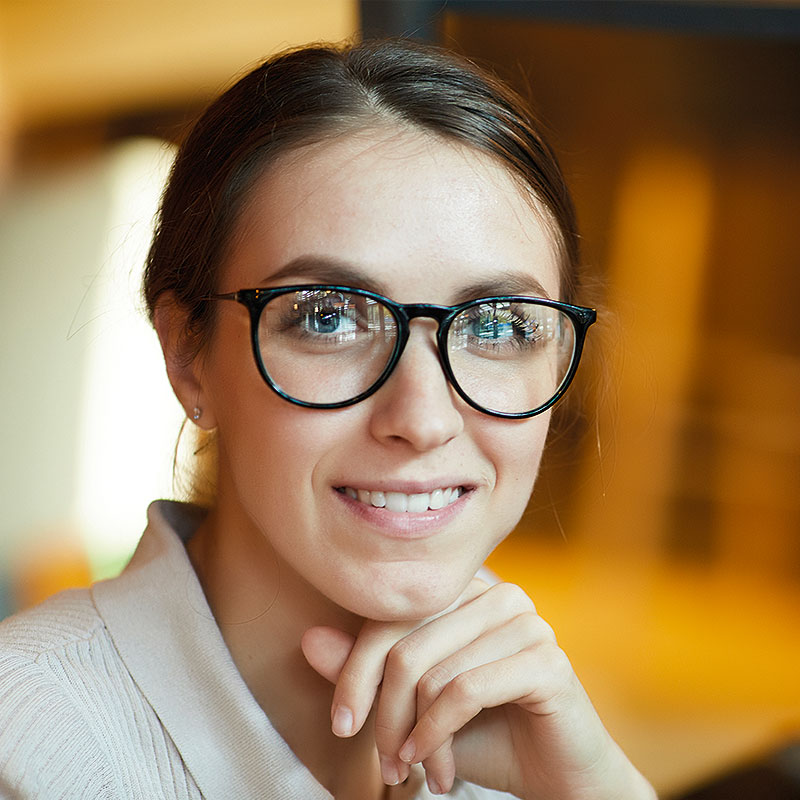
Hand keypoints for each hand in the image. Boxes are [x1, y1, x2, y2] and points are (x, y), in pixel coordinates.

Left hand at [302, 580, 654, 798]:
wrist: (558, 777)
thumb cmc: (485, 735)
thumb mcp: (417, 705)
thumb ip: (368, 671)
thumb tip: (308, 640)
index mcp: (467, 591)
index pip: (391, 613)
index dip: (356, 670)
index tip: (342, 724)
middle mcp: (499, 594)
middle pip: (407, 643)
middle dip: (384, 712)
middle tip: (384, 762)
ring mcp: (527, 622)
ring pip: (433, 672)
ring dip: (412, 734)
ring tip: (412, 770)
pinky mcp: (546, 660)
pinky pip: (465, 692)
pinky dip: (438, 736)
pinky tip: (438, 769)